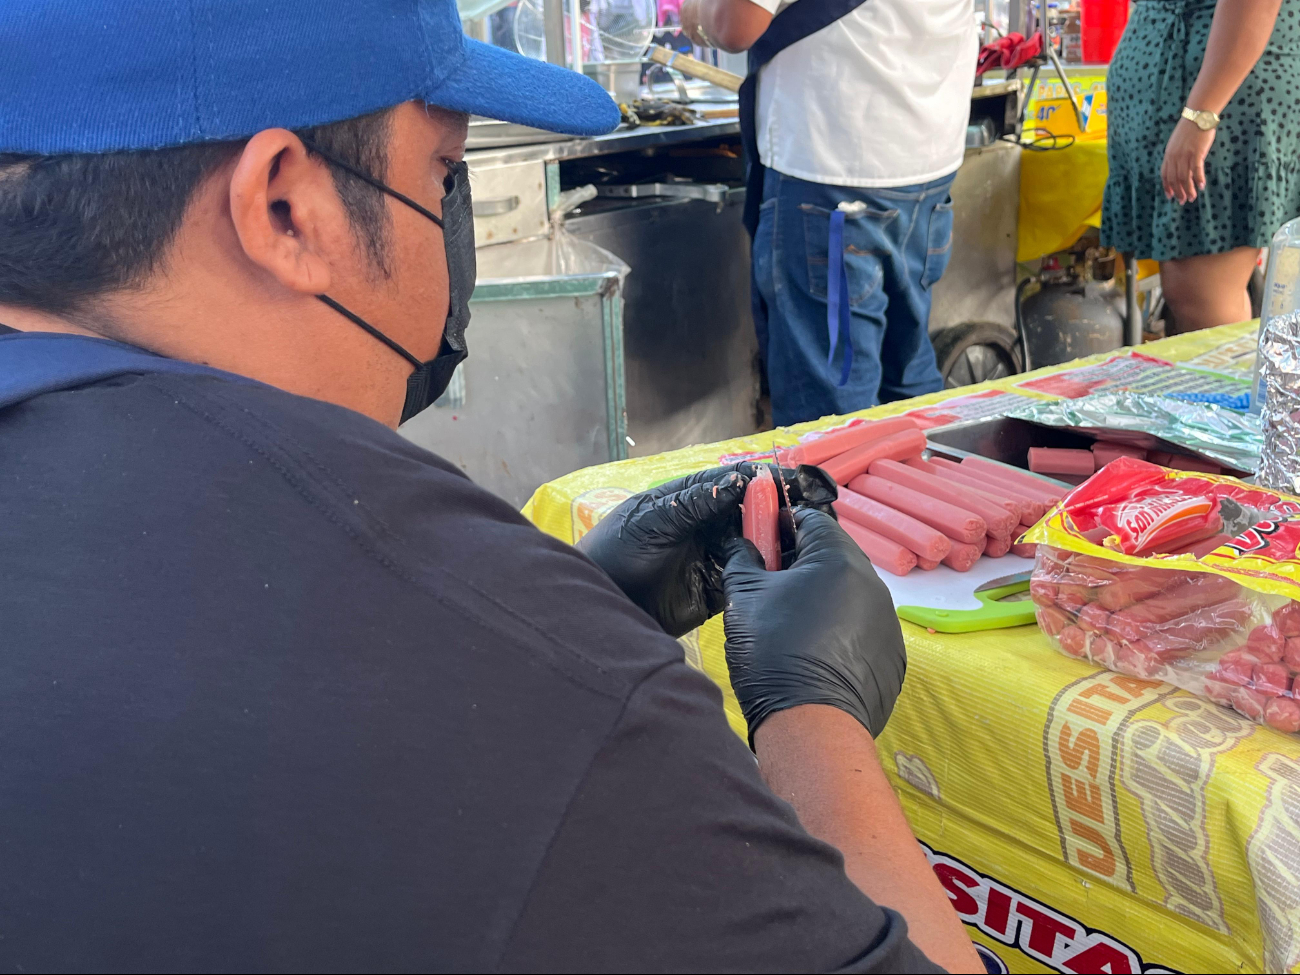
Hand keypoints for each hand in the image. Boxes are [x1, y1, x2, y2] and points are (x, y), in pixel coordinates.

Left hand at [578, 463, 837, 637]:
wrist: (600, 605)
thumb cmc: (615, 553)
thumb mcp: (652, 520)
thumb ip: (694, 502)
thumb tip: (739, 479)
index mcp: (693, 498)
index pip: (740, 482)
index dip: (771, 480)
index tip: (802, 481)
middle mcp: (710, 523)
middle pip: (757, 511)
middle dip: (788, 509)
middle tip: (823, 510)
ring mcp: (717, 556)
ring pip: (761, 543)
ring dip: (787, 541)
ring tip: (820, 541)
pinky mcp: (720, 588)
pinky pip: (755, 577)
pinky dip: (775, 574)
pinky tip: (799, 572)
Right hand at [721, 507, 904, 740]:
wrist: (810, 723)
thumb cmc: (772, 650)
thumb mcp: (744, 597)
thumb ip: (742, 558)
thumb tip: (740, 542)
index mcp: (838, 559)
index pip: (812, 520)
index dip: (784, 523)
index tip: (764, 537)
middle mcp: (872, 583)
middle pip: (834, 554)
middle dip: (803, 560)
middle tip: (772, 580)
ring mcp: (887, 619)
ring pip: (850, 591)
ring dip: (823, 594)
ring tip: (792, 620)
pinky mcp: (892, 652)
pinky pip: (863, 625)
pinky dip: (841, 627)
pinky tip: (815, 649)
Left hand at [1162, 118, 1216, 203]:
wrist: (1198, 116)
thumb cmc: (1190, 129)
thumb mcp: (1177, 143)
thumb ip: (1176, 155)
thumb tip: (1178, 167)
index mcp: (1168, 155)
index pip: (1165, 175)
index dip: (1167, 187)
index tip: (1170, 196)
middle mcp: (1174, 156)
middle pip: (1174, 179)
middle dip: (1178, 192)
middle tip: (1183, 201)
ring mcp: (1185, 155)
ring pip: (1184, 177)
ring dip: (1188, 190)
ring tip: (1192, 197)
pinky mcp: (1196, 153)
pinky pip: (1196, 170)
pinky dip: (1198, 180)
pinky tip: (1201, 186)